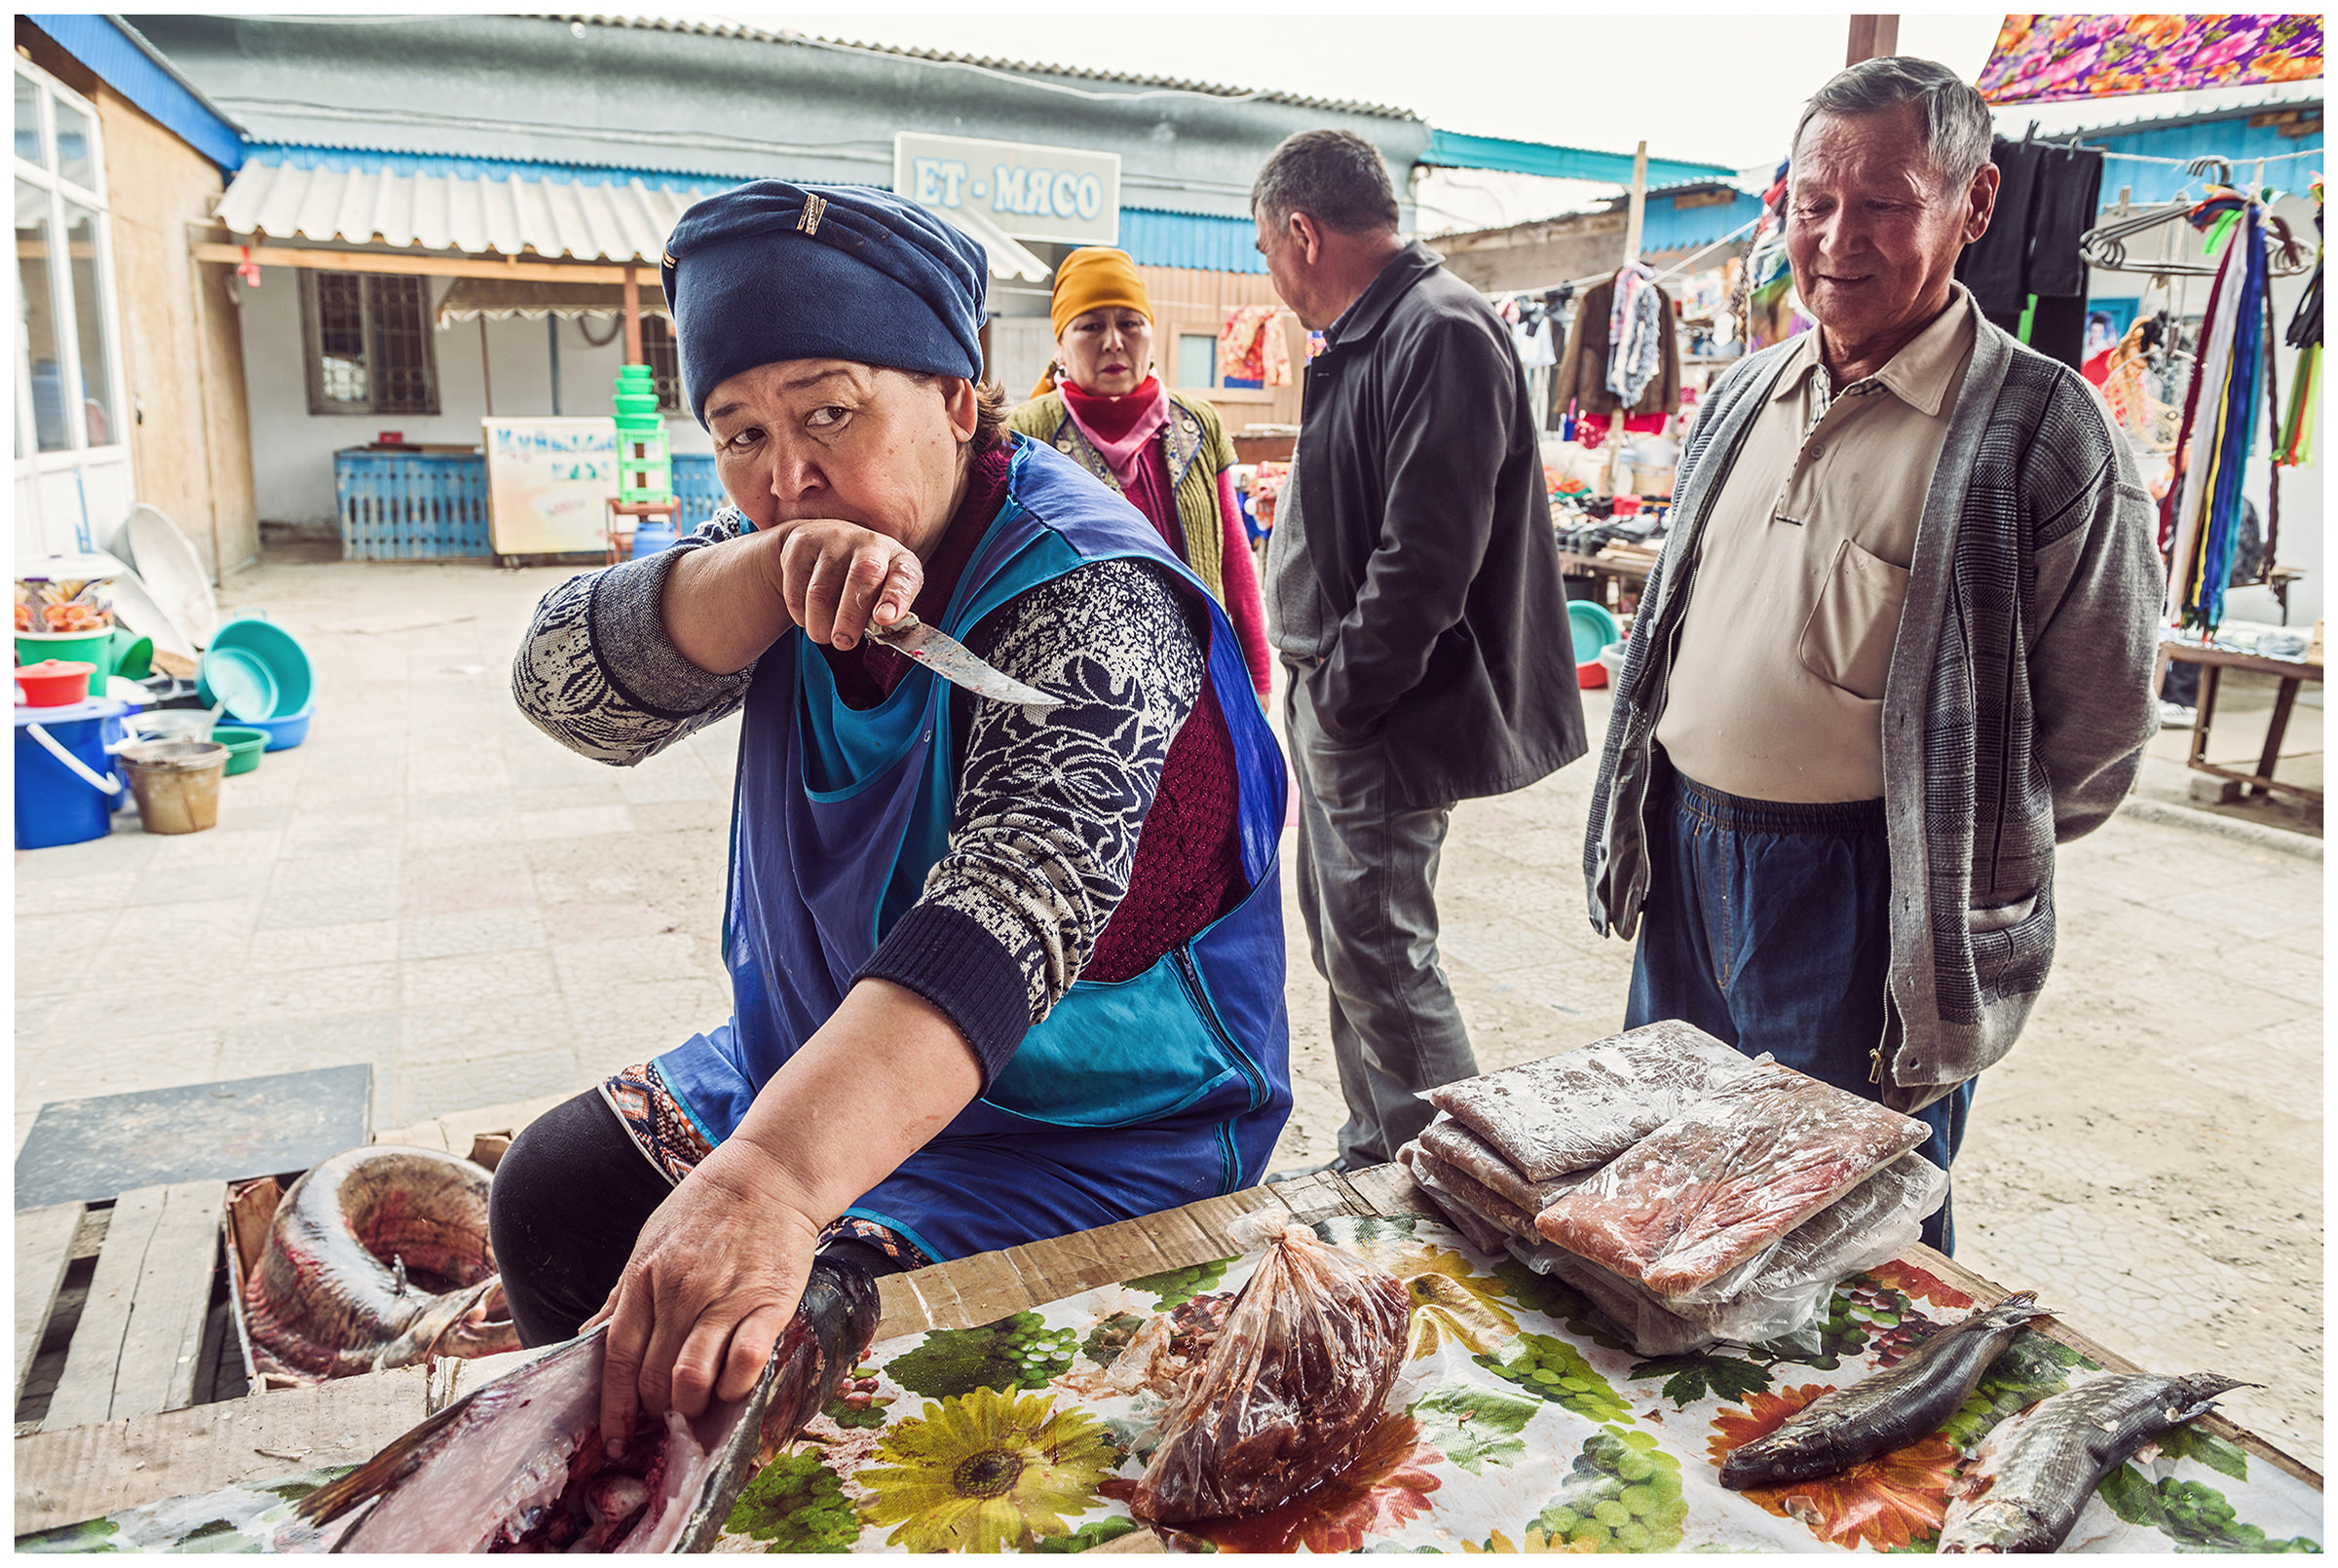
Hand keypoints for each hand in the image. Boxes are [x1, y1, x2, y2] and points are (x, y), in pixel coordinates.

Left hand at [593, 1138, 821, 1456]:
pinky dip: (734, 1386)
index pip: (618, 1355)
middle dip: (656, 1408)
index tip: (616, 1435)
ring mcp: (724, 1297)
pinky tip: (732, 1385)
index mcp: (644, 1277)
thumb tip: (586, 1336)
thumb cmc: (706, 1207)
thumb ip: (621, 1294)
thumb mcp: (650, 1241)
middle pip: (653, 1375)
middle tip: (667, 1412)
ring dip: (691, 1403)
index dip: (614, 1404)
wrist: (769, 1173)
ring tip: (697, 1402)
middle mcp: (679, 1292)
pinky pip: (745, 1362)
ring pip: (691, 1377)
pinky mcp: (768, 1301)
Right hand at [767, 519, 922, 649]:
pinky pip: (796, 590)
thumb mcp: (883, 593)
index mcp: (898, 559)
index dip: (896, 597)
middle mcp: (869, 543)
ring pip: (822, 592)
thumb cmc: (861, 579)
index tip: (884, 619)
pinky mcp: (802, 544)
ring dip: (821, 624)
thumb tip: (882, 631)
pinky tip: (809, 616)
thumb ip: (887, 614)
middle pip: (862, 578)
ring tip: (824, 635)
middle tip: (843, 643)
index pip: (905, 575)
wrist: (820, 543)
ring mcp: (834, 539)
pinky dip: (801, 614)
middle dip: (850, 617)